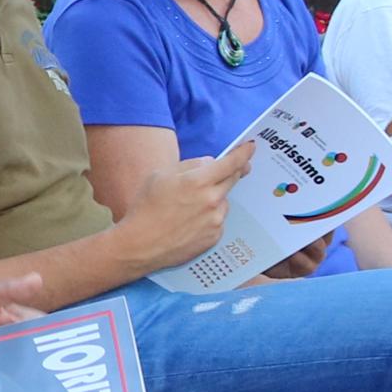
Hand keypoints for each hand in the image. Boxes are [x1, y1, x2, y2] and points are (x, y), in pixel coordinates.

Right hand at [114, 142, 255, 276]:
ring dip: (215, 198)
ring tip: (188, 208)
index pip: (230, 163)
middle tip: (226, 171)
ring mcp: (215, 220)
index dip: (243, 153)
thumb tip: (210, 163)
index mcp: (197, 181)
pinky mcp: (214, 237)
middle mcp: (211, 200)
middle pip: (232, 180)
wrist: (140, 245)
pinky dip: (209, 217)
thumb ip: (189, 165)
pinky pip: (218, 220)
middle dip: (232, 172)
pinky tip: (189, 222)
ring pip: (223, 201)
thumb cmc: (145, 208)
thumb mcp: (160, 175)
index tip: (251, 146)